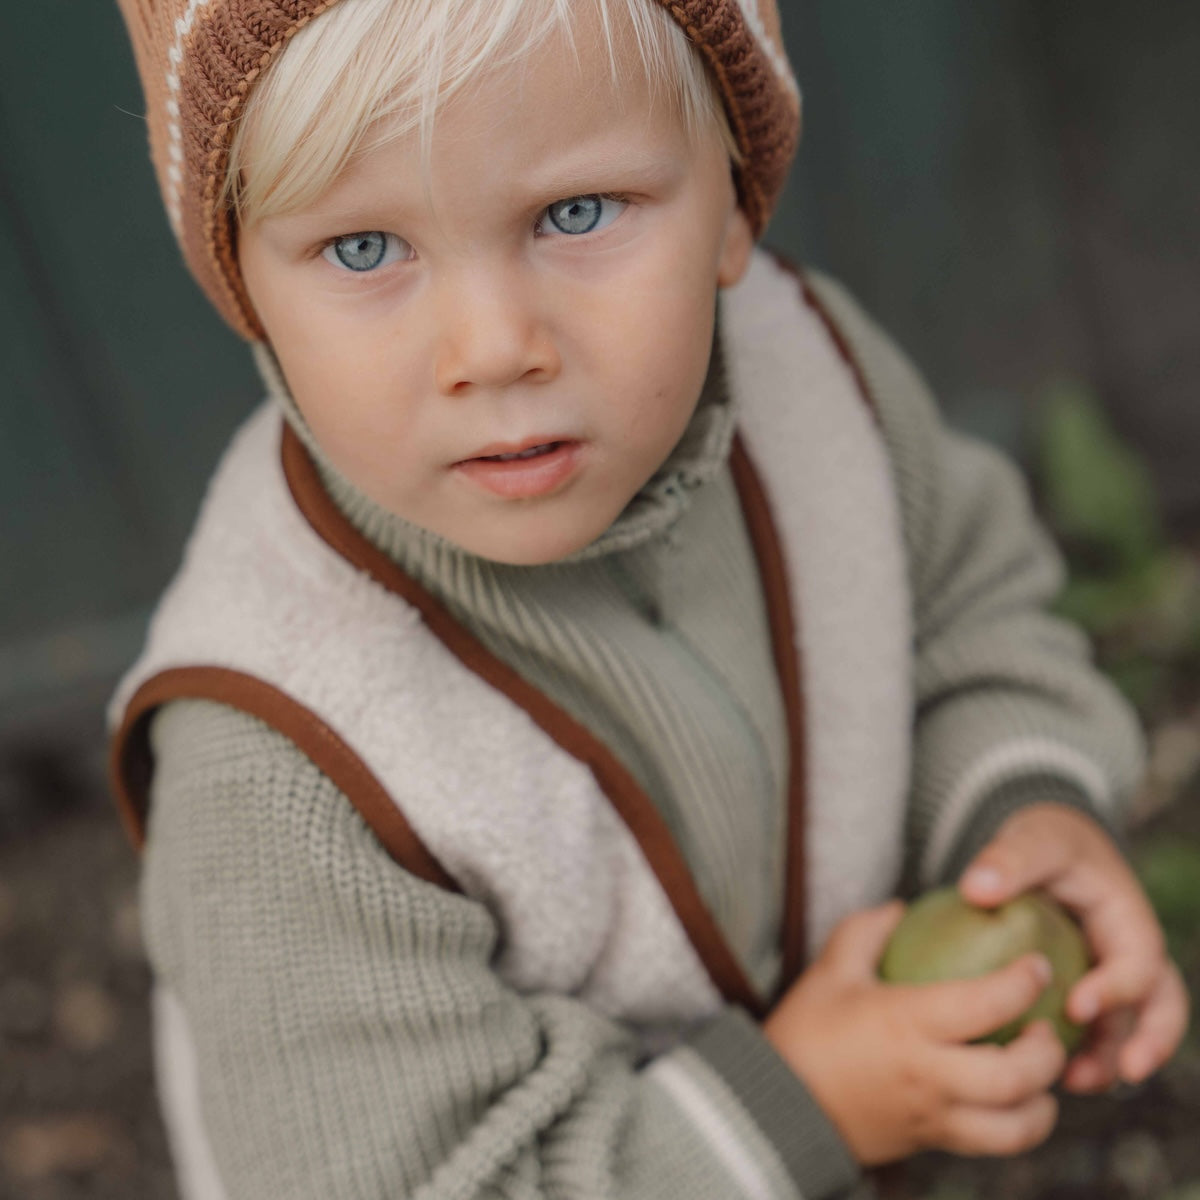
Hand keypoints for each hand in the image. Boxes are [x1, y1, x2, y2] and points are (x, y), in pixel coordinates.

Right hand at [764, 902, 1066, 1164]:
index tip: (1037, 967)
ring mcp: (934, 1116)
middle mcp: (929, 1074)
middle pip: (1016, 1076)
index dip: (1023, 983)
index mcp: (907, 1023)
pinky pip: (992, 1144)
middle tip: (1045, 1025)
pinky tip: (1013, 1100)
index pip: (986, 1004)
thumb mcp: (830, 972)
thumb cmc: (805, 1032)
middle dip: (1047, 1052)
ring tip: (1041, 1074)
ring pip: (1016, 1126)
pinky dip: (1018, 1125)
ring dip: (1042, 1101)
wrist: (776, 1105)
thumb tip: (901, 908)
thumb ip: (867, 932)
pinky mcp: (931, 1141)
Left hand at [959, 803, 1189, 1092]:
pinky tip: (1042, 1072)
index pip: (1139, 960)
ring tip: (1073, 1083)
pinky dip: (1080, 1052)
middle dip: (1149, 1041)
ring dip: (1111, 1060)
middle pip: (1161, 1004)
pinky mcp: (1089, 988)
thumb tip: (977, 890)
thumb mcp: (1031, 838)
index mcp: (1127, 916)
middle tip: (1121, 1072)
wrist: (1044, 844)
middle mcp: (1130, 951)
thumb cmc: (1043, 839)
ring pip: (1130, 1026)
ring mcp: (1112, 973)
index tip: (1077, 1007)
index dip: (1118, 988)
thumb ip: (1007, 859)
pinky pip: (1095, 1029)